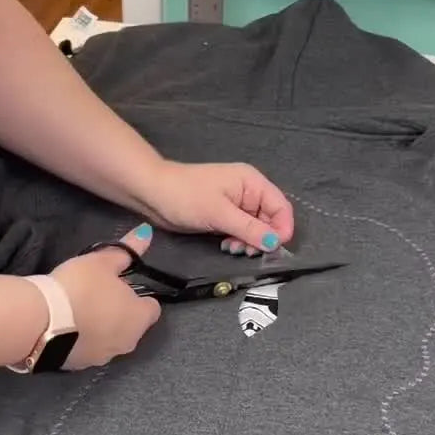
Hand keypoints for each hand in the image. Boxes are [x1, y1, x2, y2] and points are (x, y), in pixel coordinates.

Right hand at [49, 224, 161, 369]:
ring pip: (110, 340)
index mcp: (139, 318)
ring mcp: (104, 358)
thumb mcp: (101, 261)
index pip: (152, 309)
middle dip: (120, 312)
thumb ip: (125, 251)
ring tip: (78, 310)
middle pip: (131, 325)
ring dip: (101, 328)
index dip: (139, 295)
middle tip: (98, 294)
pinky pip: (88, 349)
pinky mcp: (80, 366)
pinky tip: (66, 327)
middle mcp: (128, 342)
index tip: (122, 285)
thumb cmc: (80, 287)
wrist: (41, 323)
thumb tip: (147, 233)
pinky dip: (82, 339)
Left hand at [140, 160, 295, 255]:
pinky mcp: (223, 217)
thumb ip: (249, 229)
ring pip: (256, 229)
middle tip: (246, 252)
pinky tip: (226, 246)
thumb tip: (276, 243)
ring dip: (249, 242)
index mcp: (253, 182)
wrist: (152, 194)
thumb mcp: (220, 213)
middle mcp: (248, 192)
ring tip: (233, 249)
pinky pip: (241, 232)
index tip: (273, 249)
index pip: (281, 207)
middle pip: (270, 220)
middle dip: (263, 238)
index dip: (282, 228)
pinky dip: (238, 241)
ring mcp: (236, 205)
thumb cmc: (186, 196)